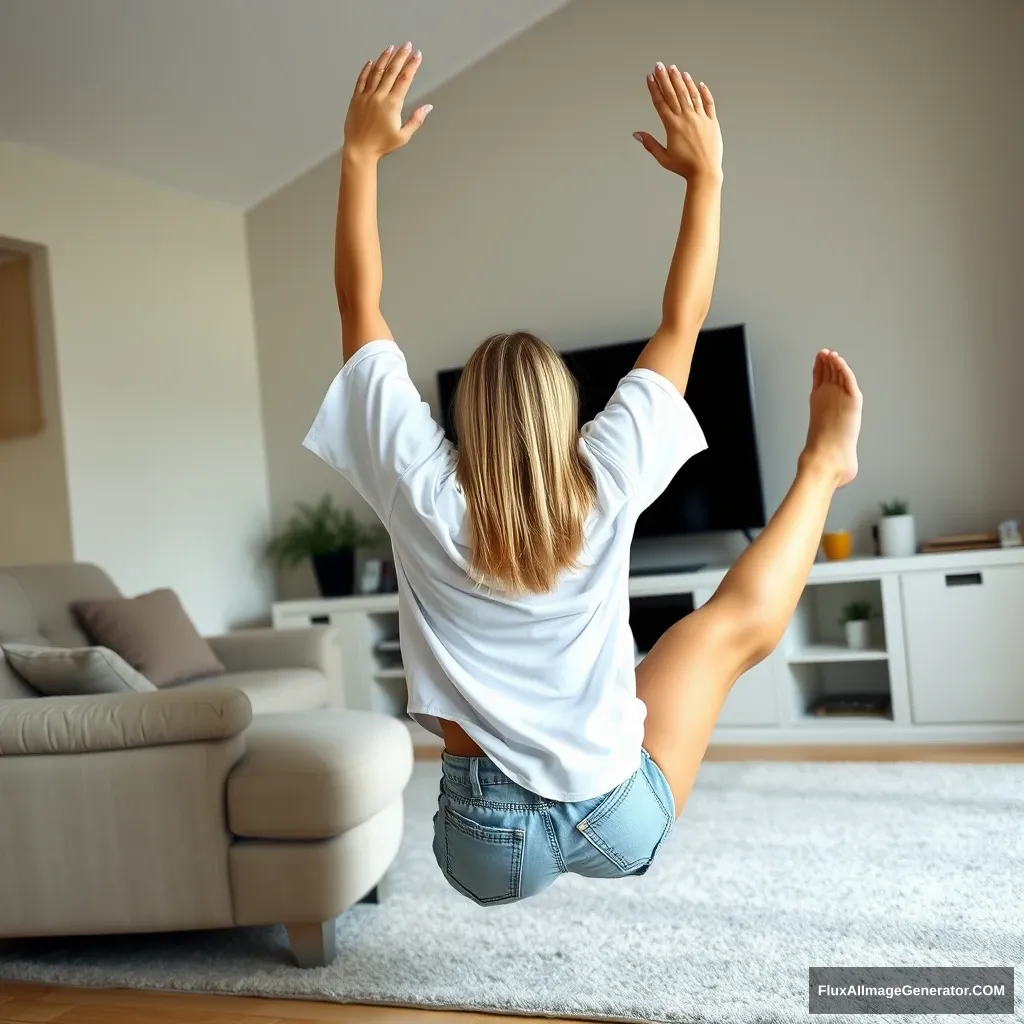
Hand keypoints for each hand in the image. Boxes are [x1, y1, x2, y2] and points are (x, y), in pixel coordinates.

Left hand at [344, 42, 431, 160]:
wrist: (359, 150)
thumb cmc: (381, 146)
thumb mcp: (403, 136)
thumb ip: (416, 120)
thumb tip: (428, 107)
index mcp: (392, 105)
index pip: (404, 79)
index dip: (412, 65)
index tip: (417, 55)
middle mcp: (379, 97)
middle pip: (391, 71)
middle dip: (401, 56)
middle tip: (407, 45)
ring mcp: (366, 96)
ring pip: (376, 72)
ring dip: (384, 58)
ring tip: (391, 48)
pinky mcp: (356, 99)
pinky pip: (362, 80)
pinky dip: (367, 69)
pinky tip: (371, 62)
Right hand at [634, 64, 722, 180]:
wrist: (705, 172)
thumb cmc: (683, 167)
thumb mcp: (663, 158)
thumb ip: (650, 144)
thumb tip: (636, 134)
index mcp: (673, 126)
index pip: (661, 102)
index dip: (654, 88)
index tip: (649, 77)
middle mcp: (686, 118)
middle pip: (674, 94)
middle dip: (665, 78)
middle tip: (659, 65)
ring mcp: (700, 118)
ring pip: (690, 94)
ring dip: (682, 80)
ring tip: (675, 69)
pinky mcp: (712, 121)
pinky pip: (708, 102)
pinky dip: (703, 91)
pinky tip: (698, 83)